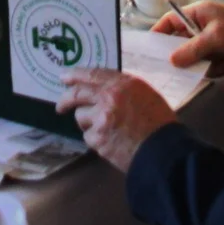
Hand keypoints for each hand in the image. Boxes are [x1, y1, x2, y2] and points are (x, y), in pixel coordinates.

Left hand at [56, 70, 174, 171]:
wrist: (162, 150)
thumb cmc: (159, 122)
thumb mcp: (145, 94)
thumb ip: (123, 89)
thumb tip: (104, 89)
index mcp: (122, 83)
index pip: (92, 74)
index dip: (75, 75)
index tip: (64, 77)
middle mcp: (108, 97)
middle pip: (77, 94)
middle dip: (65, 99)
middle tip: (61, 105)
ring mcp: (100, 118)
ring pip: (81, 117)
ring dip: (88, 122)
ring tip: (105, 129)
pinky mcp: (97, 138)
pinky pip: (88, 136)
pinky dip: (96, 139)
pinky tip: (110, 142)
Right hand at [152, 0, 223, 76]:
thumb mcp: (214, 37)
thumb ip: (192, 50)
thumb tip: (171, 61)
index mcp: (195, 14)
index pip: (169, 22)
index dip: (158, 34)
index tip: (149, 50)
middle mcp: (198, 29)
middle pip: (179, 45)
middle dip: (182, 57)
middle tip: (174, 70)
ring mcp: (208, 44)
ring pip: (193, 60)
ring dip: (205, 63)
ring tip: (218, 60)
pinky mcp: (217, 56)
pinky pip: (207, 67)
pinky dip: (217, 67)